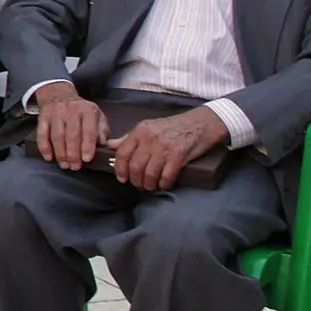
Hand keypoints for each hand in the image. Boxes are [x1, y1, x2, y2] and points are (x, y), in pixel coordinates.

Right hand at [32, 82, 109, 168]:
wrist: (59, 95)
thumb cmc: (81, 110)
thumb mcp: (97, 116)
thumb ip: (102, 131)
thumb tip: (104, 146)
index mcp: (88, 111)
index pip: (88, 130)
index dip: (87, 146)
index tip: (86, 159)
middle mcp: (71, 110)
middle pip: (72, 135)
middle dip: (73, 154)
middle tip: (75, 167)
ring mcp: (55, 113)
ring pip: (57, 136)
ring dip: (60, 153)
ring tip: (64, 165)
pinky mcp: (43, 117)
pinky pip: (42, 134)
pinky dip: (44, 147)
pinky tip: (49, 157)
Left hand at [109, 108, 230, 192]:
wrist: (200, 124)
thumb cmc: (173, 126)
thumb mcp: (148, 127)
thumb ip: (129, 137)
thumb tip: (110, 145)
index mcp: (140, 131)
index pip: (123, 153)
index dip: (120, 169)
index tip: (122, 178)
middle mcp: (150, 139)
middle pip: (135, 166)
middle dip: (135, 180)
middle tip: (138, 184)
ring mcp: (164, 148)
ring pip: (149, 174)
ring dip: (148, 184)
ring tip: (150, 186)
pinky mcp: (179, 156)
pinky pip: (166, 176)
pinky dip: (163, 184)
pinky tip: (163, 184)